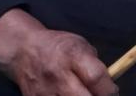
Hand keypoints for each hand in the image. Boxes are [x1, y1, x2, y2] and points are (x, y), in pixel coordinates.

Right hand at [0, 9, 117, 95]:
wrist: (24, 51)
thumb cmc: (58, 47)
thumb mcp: (81, 45)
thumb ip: (95, 65)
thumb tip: (108, 86)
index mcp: (72, 55)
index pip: (95, 77)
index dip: (109, 89)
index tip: (112, 91)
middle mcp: (58, 75)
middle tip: (99, 95)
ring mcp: (45, 92)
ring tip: (84, 94)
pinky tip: (69, 95)